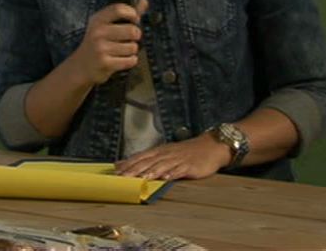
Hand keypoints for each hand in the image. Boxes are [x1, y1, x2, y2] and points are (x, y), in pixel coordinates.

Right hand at [65, 0, 148, 85]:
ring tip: (122, 51)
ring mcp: (100, 48)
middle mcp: (98, 32)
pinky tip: (121, 60)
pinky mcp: (105, 63)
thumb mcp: (105, 26)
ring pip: (133, 47)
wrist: (80, 67)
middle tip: (128, 39)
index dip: (132, 13)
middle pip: (132, 30)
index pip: (119, 9)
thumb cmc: (97, 44)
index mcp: (97, 20)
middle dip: (136, 36)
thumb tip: (144, 0)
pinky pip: (130, 60)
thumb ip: (125, 13)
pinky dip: (130, 61)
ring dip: (132, 51)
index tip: (135, 19)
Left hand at [114, 133, 230, 180]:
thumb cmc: (185, 152)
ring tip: (141, 178)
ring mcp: (178, 159)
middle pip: (147, 162)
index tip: (115, 173)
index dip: (127, 165)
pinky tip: (166, 178)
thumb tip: (122, 164)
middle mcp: (166, 154)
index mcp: (159, 151)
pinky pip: (180, 170)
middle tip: (122, 178)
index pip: (139, 157)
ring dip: (151, 172)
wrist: (211, 146)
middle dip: (134, 170)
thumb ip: (145, 159)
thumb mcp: (164, 153)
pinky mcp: (190, 166)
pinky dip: (172, 173)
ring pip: (162, 166)